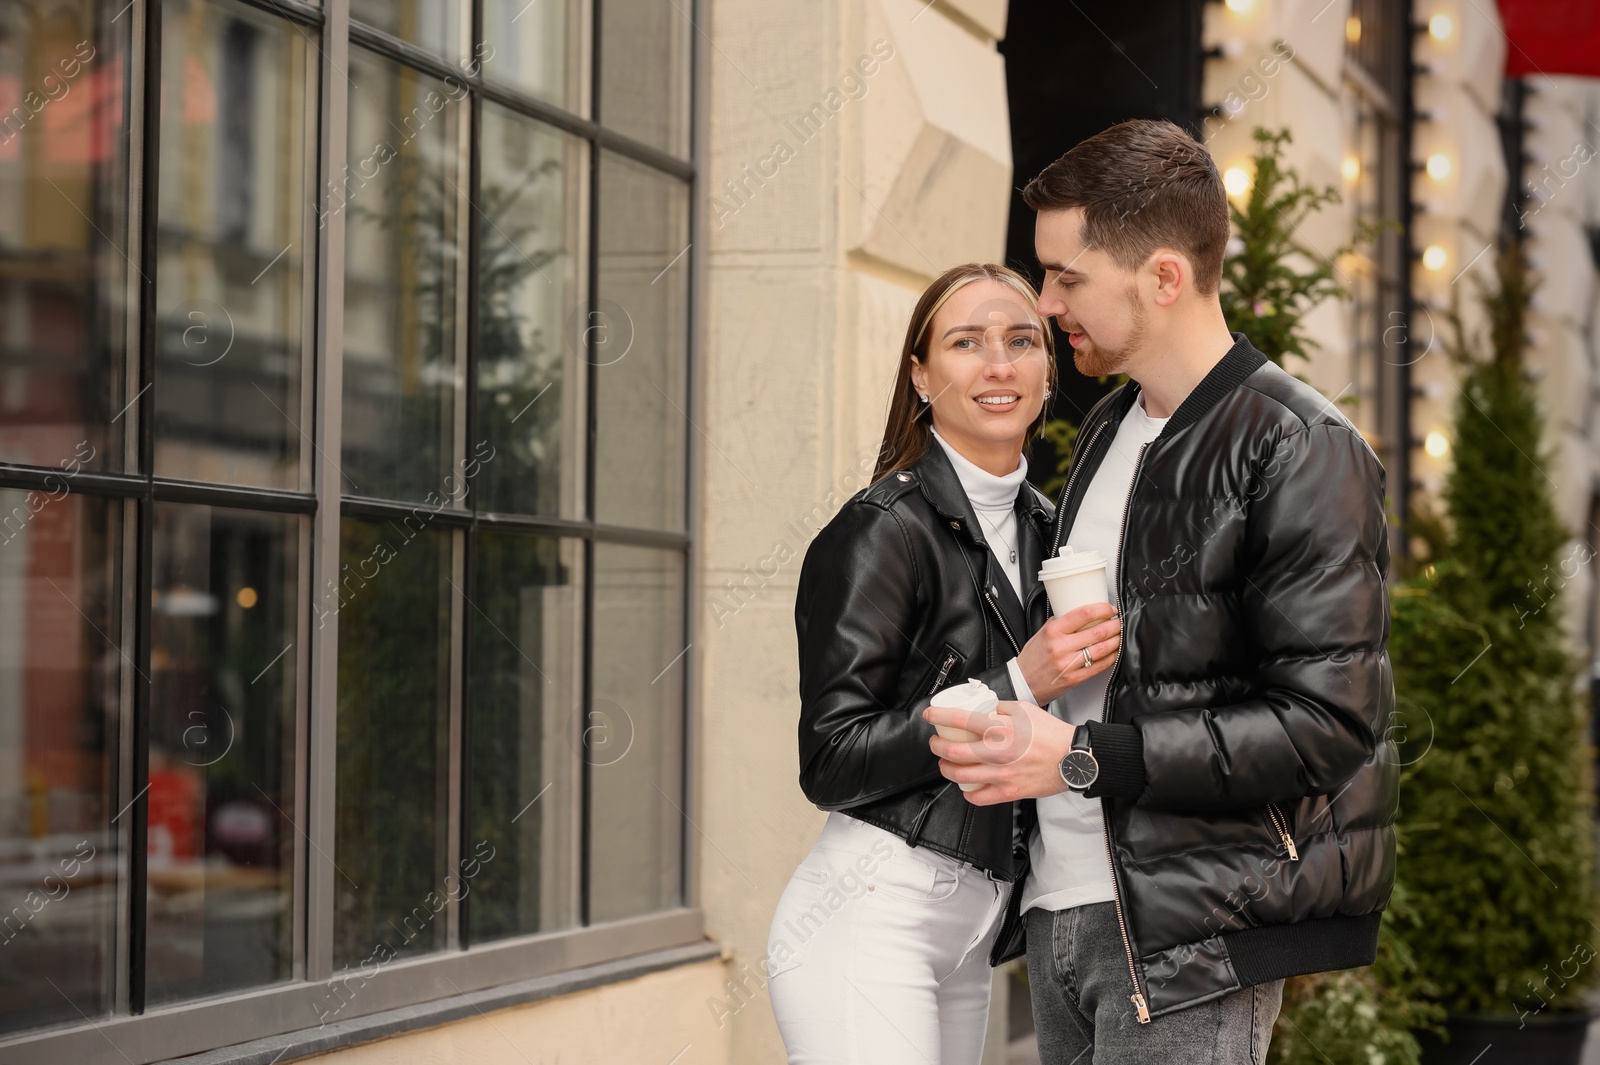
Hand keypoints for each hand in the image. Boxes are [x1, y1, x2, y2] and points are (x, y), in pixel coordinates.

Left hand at [923, 700, 1076, 804]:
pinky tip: (967, 785)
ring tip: (946, 764)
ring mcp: (1001, 774)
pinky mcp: (1008, 791)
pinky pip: (977, 798)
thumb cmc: (1051, 733)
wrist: (1074, 757)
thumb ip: (1000, 708)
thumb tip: (983, 707)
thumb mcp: (1024, 709)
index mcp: (1000, 728)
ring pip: (959, 776)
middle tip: (936, 743)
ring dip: (945, 769)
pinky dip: (967, 793)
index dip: (937, 717)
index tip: (929, 716)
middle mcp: (997, 751)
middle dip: (936, 747)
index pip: (958, 720)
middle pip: (952, 752)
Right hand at [1014, 602, 1120, 704]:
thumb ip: (1059, 623)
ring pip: (1102, 649)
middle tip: (1119, 621)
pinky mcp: (1075, 678)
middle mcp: (1061, 647)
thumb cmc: (1032, 658)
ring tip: (1120, 635)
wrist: (1023, 682)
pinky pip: (1099, 666)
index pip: (1083, 614)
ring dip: (1116, 641)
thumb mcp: (1041, 633)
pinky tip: (1114, 652)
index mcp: (1053, 631)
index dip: (1102, 609)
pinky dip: (1111, 658)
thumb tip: (1079, 615)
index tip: (1110, 608)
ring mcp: (1069, 664)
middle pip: (1097, 632)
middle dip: (1115, 625)